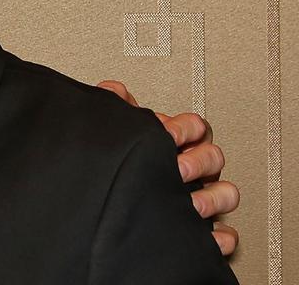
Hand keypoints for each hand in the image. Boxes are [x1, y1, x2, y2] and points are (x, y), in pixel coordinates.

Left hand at [97, 80, 239, 255]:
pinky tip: (208, 237)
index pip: (195, 127)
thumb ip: (115, 111)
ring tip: (191, 205)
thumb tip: (113, 91)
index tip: (167, 134)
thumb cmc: (117, 168)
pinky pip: (225, 236)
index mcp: (175, 145)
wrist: (101, 211)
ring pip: (227, 194)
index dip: (185, 128)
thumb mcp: (114, 137)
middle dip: (198, 161)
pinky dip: (221, 238)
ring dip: (213, 198)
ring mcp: (199, 200)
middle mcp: (192, 170)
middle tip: (177, 169)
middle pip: (213, 157)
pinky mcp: (201, 233)